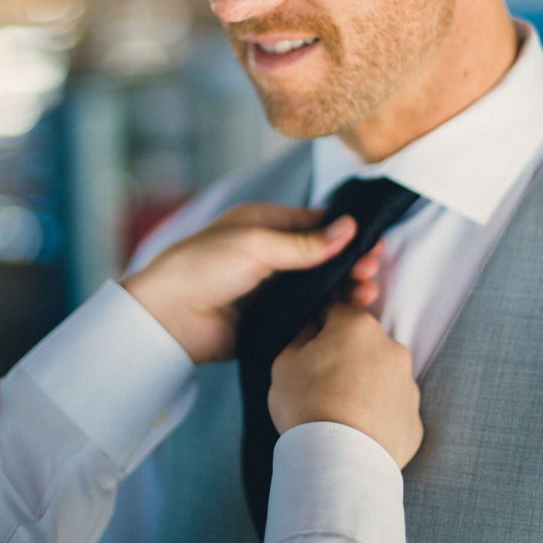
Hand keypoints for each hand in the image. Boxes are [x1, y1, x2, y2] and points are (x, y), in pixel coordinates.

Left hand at [122, 204, 381, 363]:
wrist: (169, 316)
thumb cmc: (203, 266)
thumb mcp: (256, 245)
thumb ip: (304, 243)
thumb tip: (349, 228)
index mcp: (265, 225)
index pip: (315, 224)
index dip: (345, 233)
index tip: (373, 243)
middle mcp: (271, 254)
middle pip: (323, 257)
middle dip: (351, 263)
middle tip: (372, 272)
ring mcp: (272, 288)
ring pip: (319, 286)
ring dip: (344, 289)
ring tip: (366, 294)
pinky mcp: (271, 318)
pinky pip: (307, 313)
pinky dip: (329, 313)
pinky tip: (349, 314)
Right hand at [268, 302, 423, 467]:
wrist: (337, 466)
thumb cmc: (306, 406)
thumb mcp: (284, 361)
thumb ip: (302, 335)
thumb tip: (314, 327)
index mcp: (358, 326)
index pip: (336, 311)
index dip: (318, 329)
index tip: (308, 353)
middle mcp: (391, 348)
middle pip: (362, 344)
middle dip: (345, 357)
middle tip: (322, 385)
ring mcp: (408, 385)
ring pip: (381, 376)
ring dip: (364, 386)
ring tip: (339, 413)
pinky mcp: (414, 420)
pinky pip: (392, 410)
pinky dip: (377, 416)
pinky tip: (356, 432)